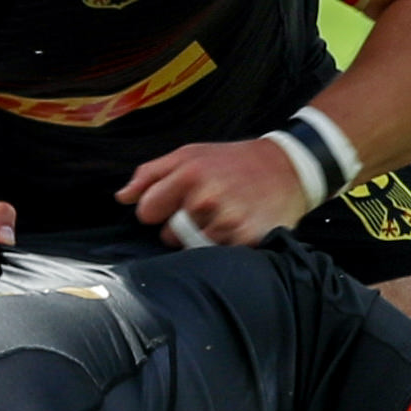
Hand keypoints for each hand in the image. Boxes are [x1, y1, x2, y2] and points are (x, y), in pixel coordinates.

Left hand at [118, 135, 312, 249]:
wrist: (288, 167)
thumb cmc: (232, 161)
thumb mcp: (190, 154)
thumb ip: (151, 174)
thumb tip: (122, 197)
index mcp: (188, 174)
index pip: (147, 212)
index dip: (158, 210)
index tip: (173, 204)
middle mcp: (206, 198)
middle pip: (169, 235)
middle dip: (182, 225)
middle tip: (208, 207)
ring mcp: (228, 221)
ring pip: (193, 248)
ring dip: (205, 237)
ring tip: (225, 216)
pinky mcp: (247, 239)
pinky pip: (218, 256)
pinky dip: (226, 246)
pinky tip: (238, 228)